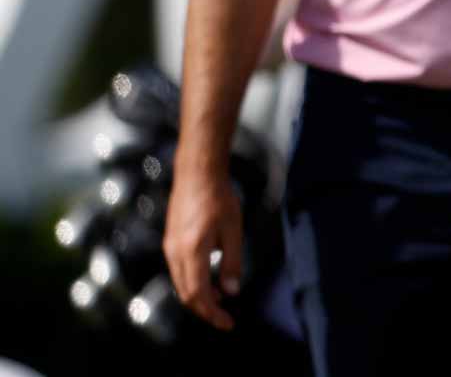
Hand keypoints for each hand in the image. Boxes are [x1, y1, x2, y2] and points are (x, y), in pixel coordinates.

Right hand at [161, 161, 243, 330]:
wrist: (197, 174)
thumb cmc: (219, 199)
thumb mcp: (234, 231)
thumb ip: (232, 263)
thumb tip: (231, 291)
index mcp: (192, 252)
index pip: (198, 295)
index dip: (212, 313)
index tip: (228, 323)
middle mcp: (175, 254)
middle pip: (186, 294)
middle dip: (205, 310)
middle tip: (225, 318)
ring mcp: (169, 248)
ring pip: (181, 284)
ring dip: (199, 297)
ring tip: (221, 299)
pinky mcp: (170, 242)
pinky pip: (179, 272)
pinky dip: (193, 283)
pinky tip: (210, 279)